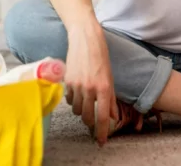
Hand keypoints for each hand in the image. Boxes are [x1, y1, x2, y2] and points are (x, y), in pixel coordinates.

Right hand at [65, 22, 117, 145]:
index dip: (102, 132)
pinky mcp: (67, 81)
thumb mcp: (110, 77)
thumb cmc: (101, 56)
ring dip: (81, 109)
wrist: (85, 38)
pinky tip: (78, 91)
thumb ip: (111, 98)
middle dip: (90, 121)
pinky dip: (73, 99)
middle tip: (92, 119)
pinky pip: (69, 99)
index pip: (103, 116)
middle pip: (87, 117)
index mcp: (105, 87)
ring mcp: (77, 85)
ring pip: (77, 109)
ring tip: (85, 99)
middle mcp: (90, 88)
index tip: (101, 142)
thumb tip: (113, 116)